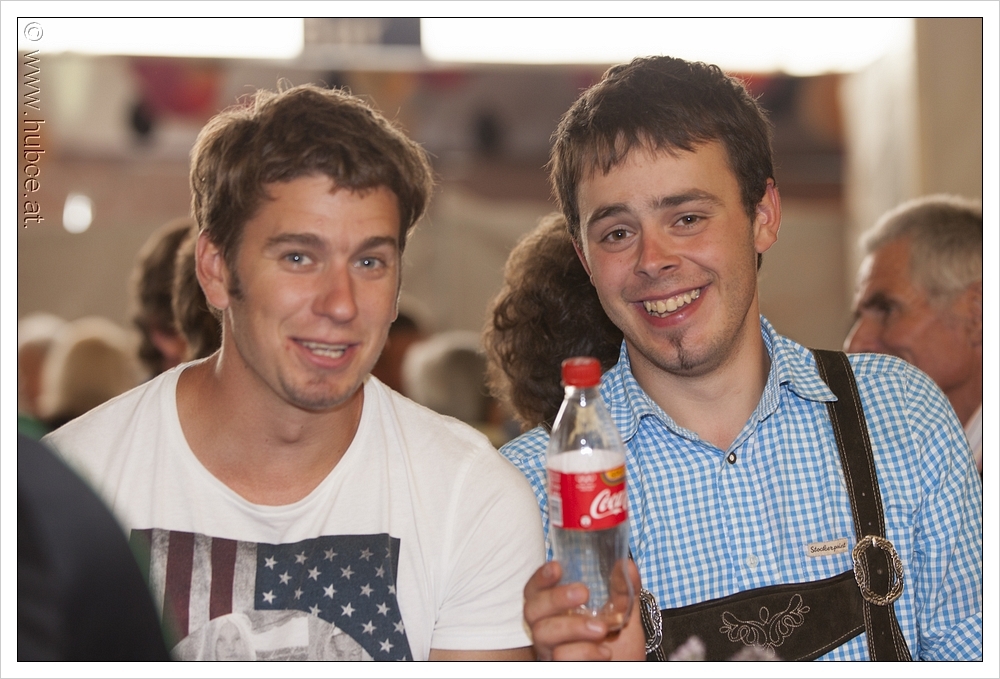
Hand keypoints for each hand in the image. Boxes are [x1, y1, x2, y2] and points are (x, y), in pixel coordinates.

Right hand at [524, 560, 644, 660]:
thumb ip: (624, 589)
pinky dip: (586, 651)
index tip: (557, 567)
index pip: (535, 591)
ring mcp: (551, 651)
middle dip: (555, 597)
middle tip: (583, 592)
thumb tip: (627, 565)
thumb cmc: (620, 645)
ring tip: (601, 628)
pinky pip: (562, 656)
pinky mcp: (560, 668)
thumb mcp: (624, 613)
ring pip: (543, 632)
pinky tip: (605, 651)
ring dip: (573, 626)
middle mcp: (549, 629)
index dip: (541, 578)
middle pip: (532, 609)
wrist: (626, 669)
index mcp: (557, 611)